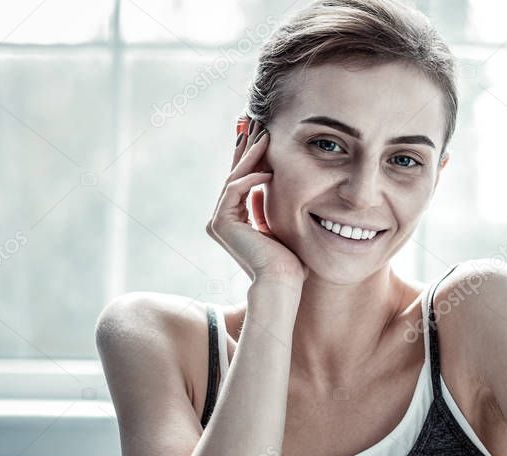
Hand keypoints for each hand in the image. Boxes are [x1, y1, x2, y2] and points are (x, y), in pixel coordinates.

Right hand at [206, 115, 308, 286]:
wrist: (282, 282)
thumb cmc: (288, 261)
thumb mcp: (279, 224)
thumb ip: (268, 204)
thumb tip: (267, 180)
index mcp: (234, 220)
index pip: (242, 180)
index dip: (251, 156)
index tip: (263, 134)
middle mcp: (222, 218)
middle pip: (235, 174)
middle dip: (247, 147)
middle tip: (257, 122)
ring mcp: (219, 220)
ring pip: (234, 178)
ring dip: (250, 155)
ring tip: (264, 135)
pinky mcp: (221, 222)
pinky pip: (235, 189)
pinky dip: (252, 177)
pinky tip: (269, 169)